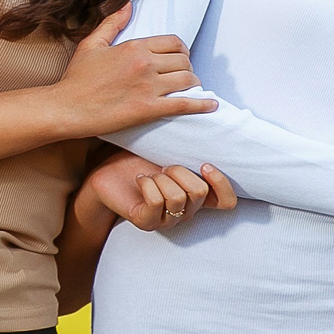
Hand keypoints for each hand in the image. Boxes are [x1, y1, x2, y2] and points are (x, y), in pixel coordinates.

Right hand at [51, 4, 215, 137]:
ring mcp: (149, 87)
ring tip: (190, 89)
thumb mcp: (92, 45)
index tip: (179, 59)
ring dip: (193, 84)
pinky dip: (202, 104)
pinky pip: (184, 103)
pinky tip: (211, 105)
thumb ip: (112, 23)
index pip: (174, 42)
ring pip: (188, 80)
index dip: (181, 51)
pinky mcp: (149, 109)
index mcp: (134, 46)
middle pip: (184, 61)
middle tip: (183, 76)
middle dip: (187, 67)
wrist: (66, 107)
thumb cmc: (76, 79)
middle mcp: (145, 63)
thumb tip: (128, 4)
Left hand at [80, 153, 238, 230]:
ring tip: (150, 174)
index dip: (221, 184)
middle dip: (179, 171)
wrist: (106, 173)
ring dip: (161, 179)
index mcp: (196, 195)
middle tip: (162, 166)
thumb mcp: (168, 149)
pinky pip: (155, 203)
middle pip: (200, 192)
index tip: (204, 164)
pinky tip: (140, 181)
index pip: (227, 202)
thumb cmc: (138, 159)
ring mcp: (167, 220)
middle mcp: (186, 211)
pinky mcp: (146, 222)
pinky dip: (146, 185)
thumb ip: (190, 145)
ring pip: (178, 198)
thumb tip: (207, 111)